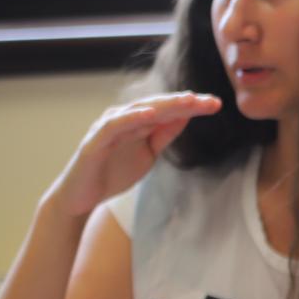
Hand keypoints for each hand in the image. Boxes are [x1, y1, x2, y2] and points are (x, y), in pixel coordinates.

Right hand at [49, 92, 221, 218]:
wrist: (82, 198)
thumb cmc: (114, 172)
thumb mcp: (149, 153)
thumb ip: (164, 135)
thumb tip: (186, 117)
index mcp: (137, 122)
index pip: (169, 110)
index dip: (192, 106)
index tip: (216, 104)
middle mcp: (123, 118)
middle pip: (158, 106)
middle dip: (186, 103)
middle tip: (212, 101)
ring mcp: (108, 127)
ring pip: (139, 110)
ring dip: (165, 105)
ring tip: (188, 101)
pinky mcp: (95, 141)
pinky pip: (114, 126)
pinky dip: (131, 117)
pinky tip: (149, 114)